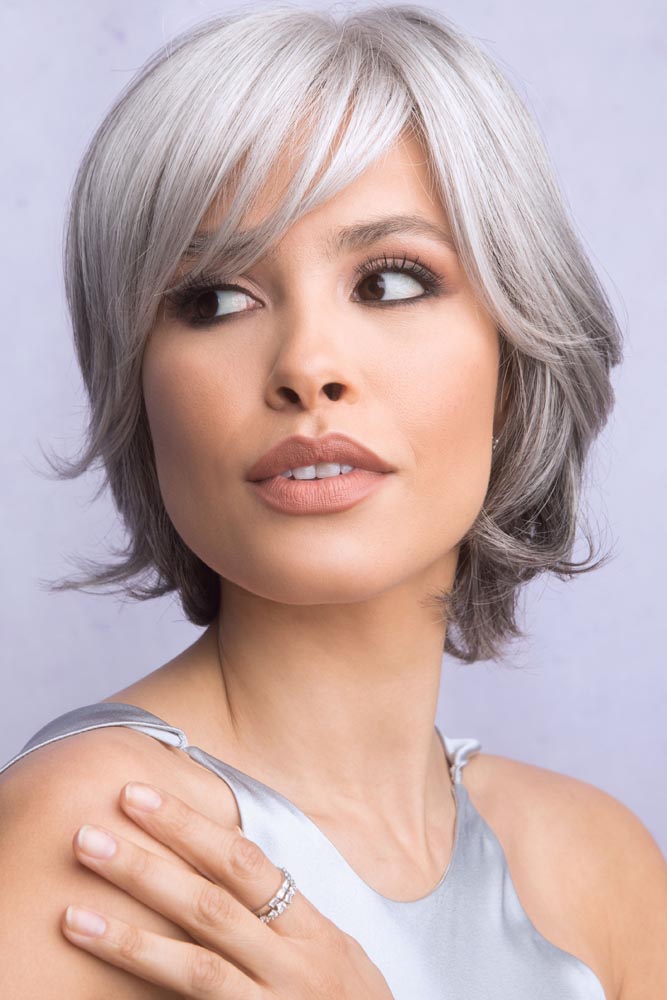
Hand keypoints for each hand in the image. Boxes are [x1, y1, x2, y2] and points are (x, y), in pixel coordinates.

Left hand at [61, 781, 394, 997]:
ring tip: (75, 914)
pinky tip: (110, 984)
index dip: (190, 826)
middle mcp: (294, 961)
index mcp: (309, 927)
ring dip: (131, 938)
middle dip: (148, 866)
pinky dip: (153, 996)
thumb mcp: (331, 953)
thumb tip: (226, 867)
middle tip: (91, 833)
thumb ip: (283, 916)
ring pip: (198, 966)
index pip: (244, 862)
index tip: (140, 796)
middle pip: (213, 902)